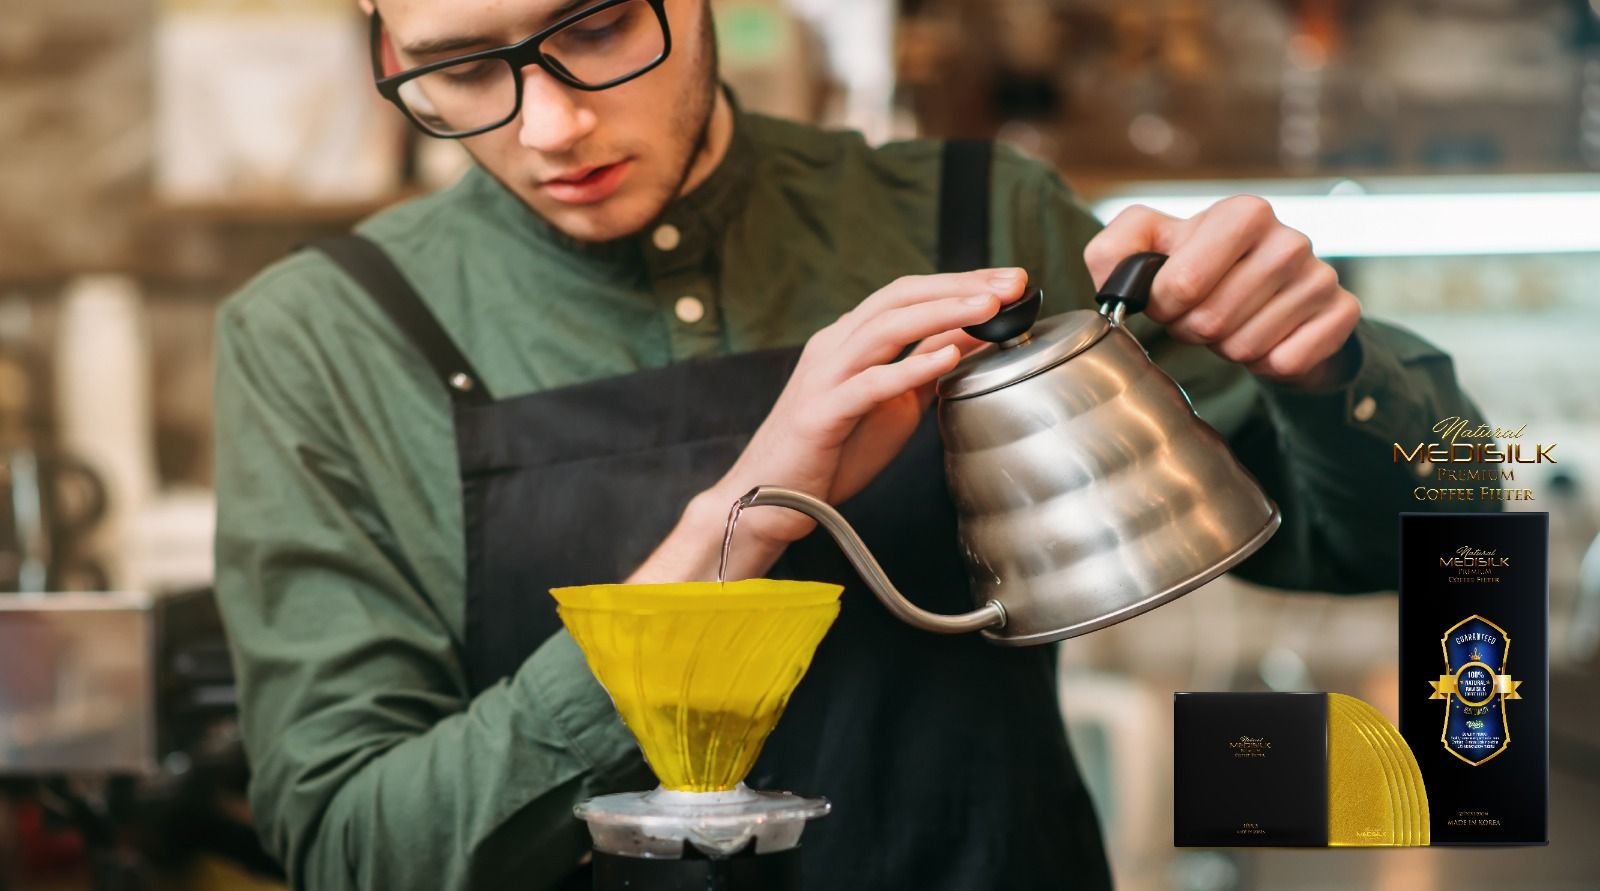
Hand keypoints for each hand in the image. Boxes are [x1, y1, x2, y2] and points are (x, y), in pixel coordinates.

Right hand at [699, 267, 1029, 547]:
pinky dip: (908, 367)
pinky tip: (945, 356)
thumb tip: (974, 338)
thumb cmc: (831, 453)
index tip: (1008, 280)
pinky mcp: (821, 414)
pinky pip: (868, 384)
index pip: (908, 295)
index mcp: (850, 341)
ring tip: (987, 308)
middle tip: (1009, 283)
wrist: (769, 498)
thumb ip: (926, 369)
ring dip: (941, 313)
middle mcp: (834, 348)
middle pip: (898, 298)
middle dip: (958, 286)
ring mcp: (825, 377)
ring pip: (884, 329)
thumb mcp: (893, 405)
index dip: (959, 282)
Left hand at [1084, 196, 1360, 387]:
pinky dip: (1264, 364)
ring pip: (1246, 346)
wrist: (1264, 296)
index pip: (1181, 284)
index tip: (1167, 300)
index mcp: (1244, 213)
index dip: (1164, 305)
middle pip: (1212, 320)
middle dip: (1193, 330)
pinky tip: (1265, 339)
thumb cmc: (1198, 270)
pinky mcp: (1341, 314)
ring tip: (1232, 324)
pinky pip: (1285, 363)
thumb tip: (1117, 281)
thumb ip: (1114, 252)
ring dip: (1226, 348)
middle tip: (1200, 316)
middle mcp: (1289, 240)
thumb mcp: (1148, 248)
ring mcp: (1320, 277)